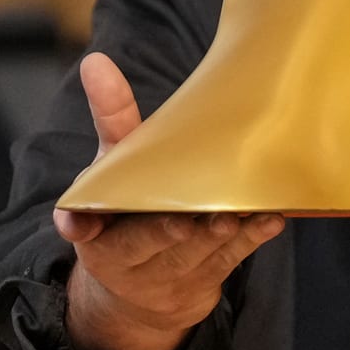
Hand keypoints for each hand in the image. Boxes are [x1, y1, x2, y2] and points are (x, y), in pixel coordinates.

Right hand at [54, 53, 283, 349]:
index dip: (81, 226)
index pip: (88, 227)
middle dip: (168, 232)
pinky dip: (251, 239)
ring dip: (221, 233)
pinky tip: (270, 219)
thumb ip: (111, 118)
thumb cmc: (128, 209)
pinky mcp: (210, 277)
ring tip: (240, 211)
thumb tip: (96, 61)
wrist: (142, 288)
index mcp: (100, 236)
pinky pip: (232, 259)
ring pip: (197, 253)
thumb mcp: (112, 168)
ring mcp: (174, 274)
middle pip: (150, 243)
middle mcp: (133, 260)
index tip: (78, 225)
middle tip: (187, 218)